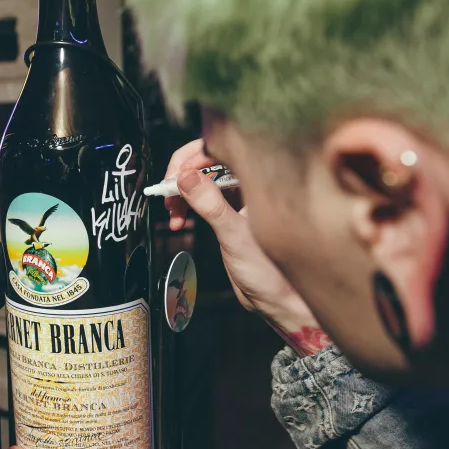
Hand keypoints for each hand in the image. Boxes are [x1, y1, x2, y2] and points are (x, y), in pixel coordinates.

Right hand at [165, 140, 329, 355]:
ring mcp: (242, 197)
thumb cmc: (272, 274)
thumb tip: (186, 177)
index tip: (174, 178)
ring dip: (182, 193)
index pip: (219, 147)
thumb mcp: (236, 237)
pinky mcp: (233, 211)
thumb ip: (211, 205)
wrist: (279, 301)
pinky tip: (181, 222)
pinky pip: (205, 197)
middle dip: (182, 176)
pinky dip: (188, 206)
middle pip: (208, 160)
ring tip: (173, 213)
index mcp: (261, 178)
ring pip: (204, 180)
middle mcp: (252, 182)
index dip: (191, 159)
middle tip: (168, 197)